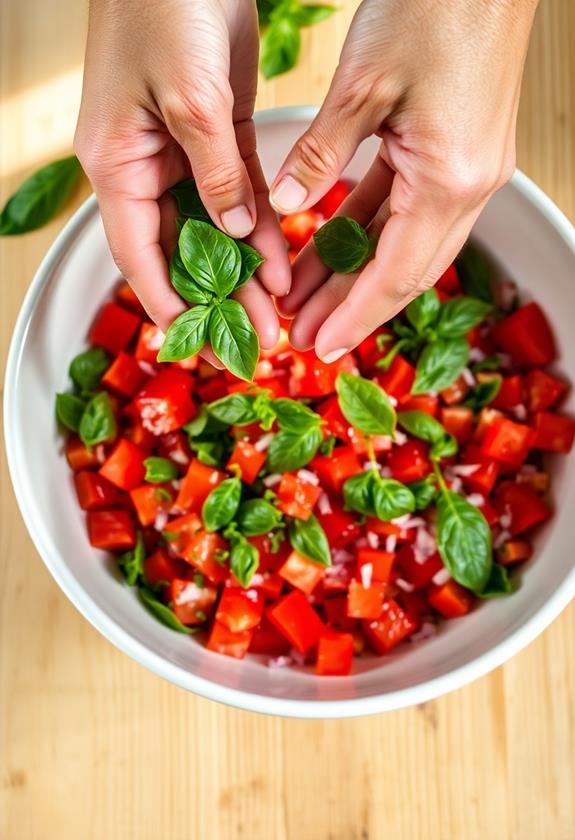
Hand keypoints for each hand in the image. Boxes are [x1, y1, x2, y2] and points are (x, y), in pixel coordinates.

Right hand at [75, 0, 289, 355]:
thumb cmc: (163, 6)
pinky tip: (283, 262)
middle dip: (216, 300)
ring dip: (243, 272)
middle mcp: (145, 167)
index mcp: (117, 165)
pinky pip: (240, 195)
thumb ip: (215, 172)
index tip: (198, 344)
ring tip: (273, 315)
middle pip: (179, 253)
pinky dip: (262, 227)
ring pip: (213, 231)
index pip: (138, 256)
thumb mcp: (191, 98)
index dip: (167, 306)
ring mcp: (182, 153)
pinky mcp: (219, 135)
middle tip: (252, 342)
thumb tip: (236, 233)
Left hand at [272, 0, 537, 362]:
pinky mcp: (457, 150)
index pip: (397, 275)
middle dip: (352, 306)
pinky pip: (407, 207)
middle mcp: (468, 185)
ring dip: (356, 272)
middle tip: (306, 335)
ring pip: (404, 243)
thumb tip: (287, 208)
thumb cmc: (434, 5)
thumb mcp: (362, 84)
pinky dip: (368, 230)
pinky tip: (331, 245)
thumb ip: (320, 156)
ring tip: (307, 297)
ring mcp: (468, 169)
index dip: (355, 316)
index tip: (321, 348)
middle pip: (405, 270)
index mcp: (451, 180)